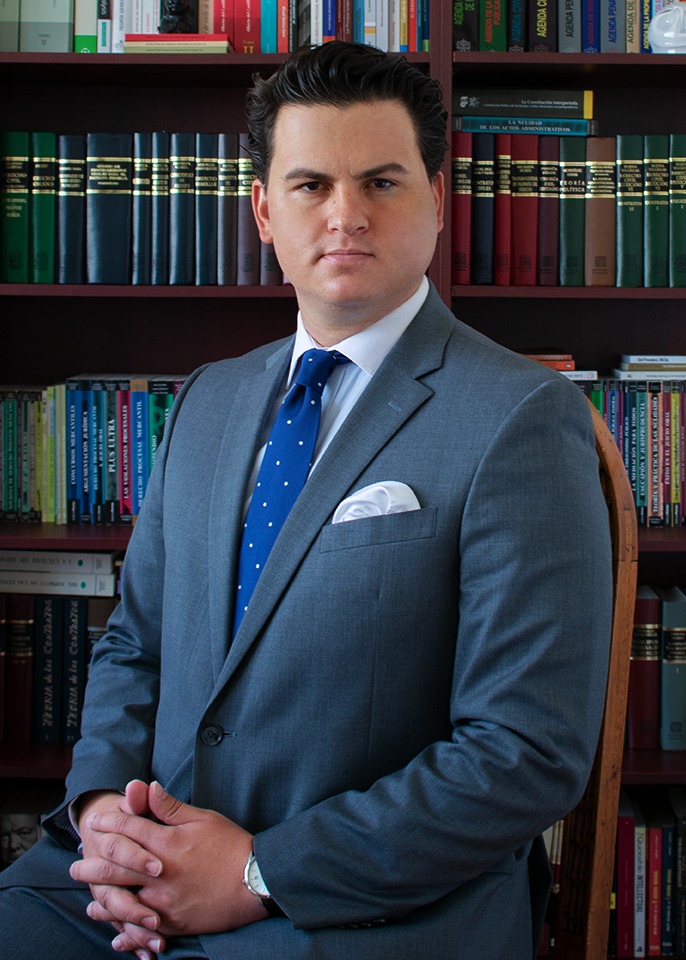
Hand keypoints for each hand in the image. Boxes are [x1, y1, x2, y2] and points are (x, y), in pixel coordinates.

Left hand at [72, 781, 267, 953]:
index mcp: (168, 843)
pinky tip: (116, 934)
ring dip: (103, 900)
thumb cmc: (231, 845)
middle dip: (93, 864)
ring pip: (124, 902)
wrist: (256, 881)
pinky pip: (143, 930)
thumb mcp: (203, 818)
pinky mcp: (174, 923)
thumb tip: (147, 786)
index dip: (109, 824)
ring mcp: (165, 901)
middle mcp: (161, 872)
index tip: (94, 823)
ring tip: (90, 900)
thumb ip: (170, 807)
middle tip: (75, 865)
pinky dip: (127, 932)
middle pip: (116, 867)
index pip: (129, 830)